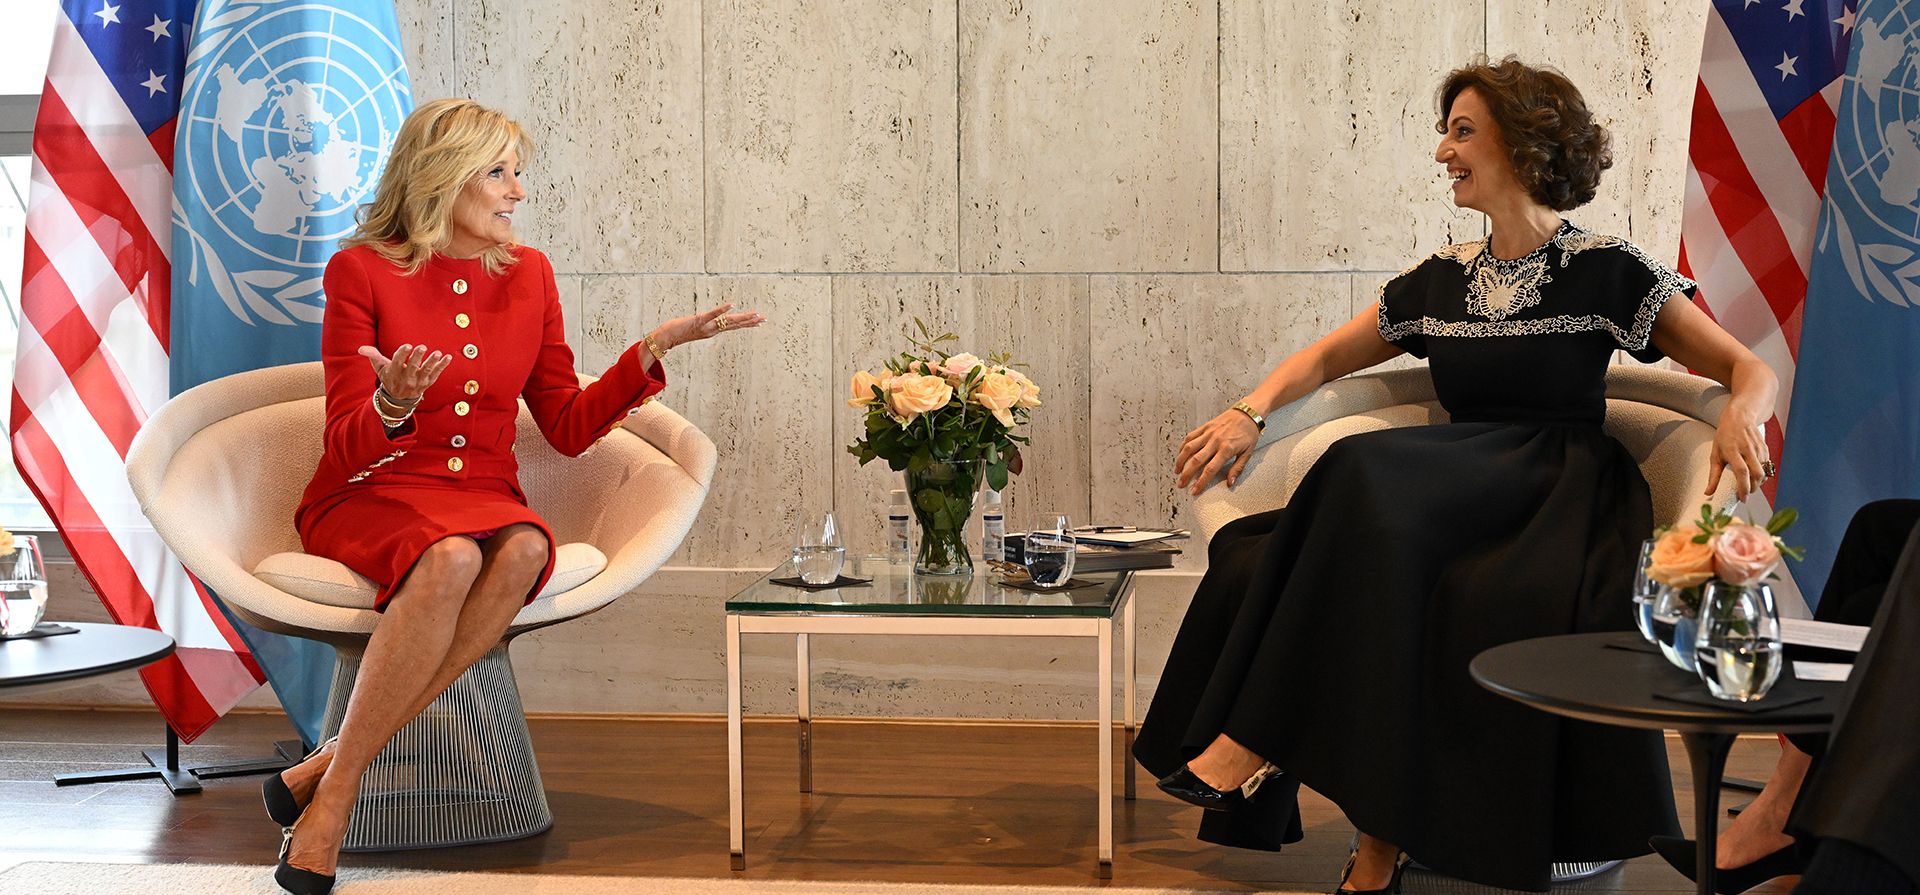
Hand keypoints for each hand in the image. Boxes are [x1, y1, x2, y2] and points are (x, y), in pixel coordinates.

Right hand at [358, 344, 449, 400]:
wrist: (399, 399)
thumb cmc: (389, 377)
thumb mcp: (380, 368)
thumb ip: (373, 356)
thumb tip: (361, 349)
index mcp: (394, 372)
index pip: (398, 362)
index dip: (402, 354)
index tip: (408, 346)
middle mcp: (406, 378)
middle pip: (412, 367)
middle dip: (417, 357)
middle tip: (422, 347)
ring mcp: (418, 382)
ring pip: (426, 371)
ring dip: (432, 362)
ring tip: (438, 353)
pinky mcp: (427, 383)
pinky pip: (436, 374)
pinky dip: (442, 366)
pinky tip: (448, 357)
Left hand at [651, 303, 765, 349]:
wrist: (664, 338)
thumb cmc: (675, 332)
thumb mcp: (692, 329)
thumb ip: (700, 326)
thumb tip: (705, 323)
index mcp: (712, 331)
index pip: (733, 326)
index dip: (746, 324)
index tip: (759, 321)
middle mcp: (712, 330)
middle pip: (735, 324)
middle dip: (750, 321)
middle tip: (764, 319)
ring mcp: (706, 326)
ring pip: (728, 322)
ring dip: (743, 318)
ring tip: (756, 315)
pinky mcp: (698, 321)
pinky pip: (713, 315)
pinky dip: (722, 310)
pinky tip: (732, 305)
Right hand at [1175, 408, 1260, 496]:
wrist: (1248, 413)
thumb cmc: (1249, 433)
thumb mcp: (1248, 453)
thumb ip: (1237, 469)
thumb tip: (1230, 483)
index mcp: (1226, 449)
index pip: (1210, 469)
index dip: (1200, 482)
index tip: (1194, 491)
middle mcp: (1215, 441)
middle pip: (1196, 460)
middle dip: (1186, 474)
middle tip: (1181, 484)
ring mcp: (1208, 433)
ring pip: (1189, 448)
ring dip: (1181, 461)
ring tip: (1177, 471)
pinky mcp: (1205, 427)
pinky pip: (1190, 437)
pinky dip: (1183, 446)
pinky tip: (1181, 454)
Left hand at [1706, 413, 1770, 500]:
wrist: (1740, 417)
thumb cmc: (1724, 437)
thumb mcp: (1715, 454)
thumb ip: (1713, 475)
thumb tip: (1708, 493)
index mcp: (1732, 450)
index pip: (1741, 472)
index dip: (1743, 487)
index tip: (1743, 498)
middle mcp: (1747, 449)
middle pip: (1757, 473)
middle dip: (1753, 487)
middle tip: (1746, 494)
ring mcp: (1758, 448)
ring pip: (1764, 471)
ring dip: (1759, 482)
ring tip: (1750, 486)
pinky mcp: (1765, 448)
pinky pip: (1768, 466)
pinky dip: (1763, 475)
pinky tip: (1755, 477)